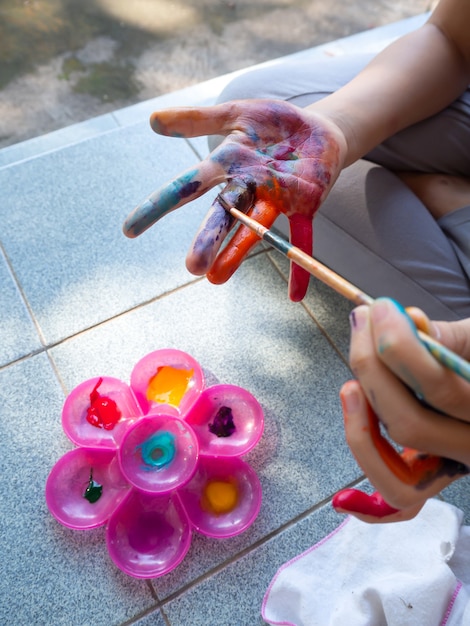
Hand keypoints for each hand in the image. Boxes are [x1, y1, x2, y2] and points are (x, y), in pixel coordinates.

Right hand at [123, 99, 345, 300]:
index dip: (158, 205)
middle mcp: (247, 188)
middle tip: (192, 266)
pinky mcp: (305, 204)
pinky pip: (302, 236)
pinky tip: (295, 297)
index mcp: (227, 166)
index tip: (129, 230)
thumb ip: (197, 120)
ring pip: (254, 227)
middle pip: (222, 215)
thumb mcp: (236, 115)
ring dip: (238, 251)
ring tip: (217, 278)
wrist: (315, 130)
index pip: (187, 186)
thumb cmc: (272, 125)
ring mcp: (275, 199)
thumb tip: (153, 120)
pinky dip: (300, 266)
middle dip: (206, 239)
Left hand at [334, 298, 469, 522]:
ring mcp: (452, 472)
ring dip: (361, 433)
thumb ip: (448, 337)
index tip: (380, 310)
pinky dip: (372, 507)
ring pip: (399, 480)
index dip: (399, 346)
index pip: (438, 387)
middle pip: (409, 426)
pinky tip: (343, 500)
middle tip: (361, 323)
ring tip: (349, 386)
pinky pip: (403, 506)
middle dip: (372, 371)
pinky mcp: (433, 480)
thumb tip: (407, 321)